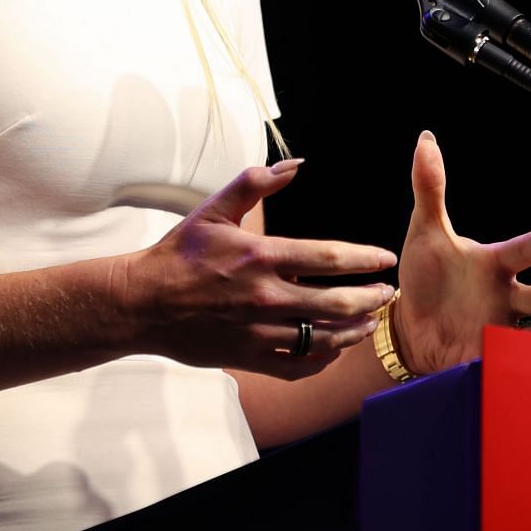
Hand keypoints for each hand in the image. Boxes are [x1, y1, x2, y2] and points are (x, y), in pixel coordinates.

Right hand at [117, 159, 398, 378]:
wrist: (142, 302)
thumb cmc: (179, 254)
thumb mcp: (214, 209)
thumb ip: (255, 183)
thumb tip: (295, 163)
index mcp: (261, 256)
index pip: (328, 258)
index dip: (364, 259)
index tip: (386, 258)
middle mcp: (265, 296)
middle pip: (336, 302)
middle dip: (371, 298)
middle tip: (388, 292)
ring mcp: (258, 330)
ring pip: (322, 338)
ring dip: (354, 330)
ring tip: (371, 321)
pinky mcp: (248, 357)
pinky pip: (296, 366)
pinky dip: (321, 360)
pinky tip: (334, 349)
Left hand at [391, 131, 530, 375]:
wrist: (411, 327)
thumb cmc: (427, 275)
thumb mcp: (425, 232)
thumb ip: (430, 188)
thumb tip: (426, 139)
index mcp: (495, 265)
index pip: (522, 250)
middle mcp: (506, 298)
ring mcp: (498, 331)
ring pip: (529, 337)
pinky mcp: (483, 360)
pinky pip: (501, 367)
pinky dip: (507, 373)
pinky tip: (516, 382)